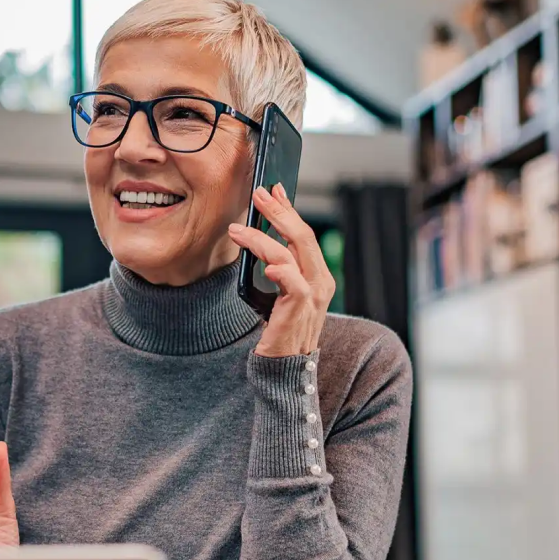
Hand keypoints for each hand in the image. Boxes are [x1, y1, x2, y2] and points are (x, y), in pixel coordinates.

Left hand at [228, 184, 335, 356]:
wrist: (284, 369)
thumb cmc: (279, 332)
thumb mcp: (278, 295)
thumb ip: (276, 270)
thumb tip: (255, 240)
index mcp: (317, 276)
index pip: (303, 235)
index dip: (289, 210)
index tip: (274, 190)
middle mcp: (321, 282)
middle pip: (302, 235)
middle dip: (279, 211)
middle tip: (259, 194)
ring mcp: (313, 295)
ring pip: (292, 252)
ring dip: (262, 236)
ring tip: (237, 229)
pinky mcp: (300, 308)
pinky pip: (292, 279)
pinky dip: (278, 266)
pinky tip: (263, 261)